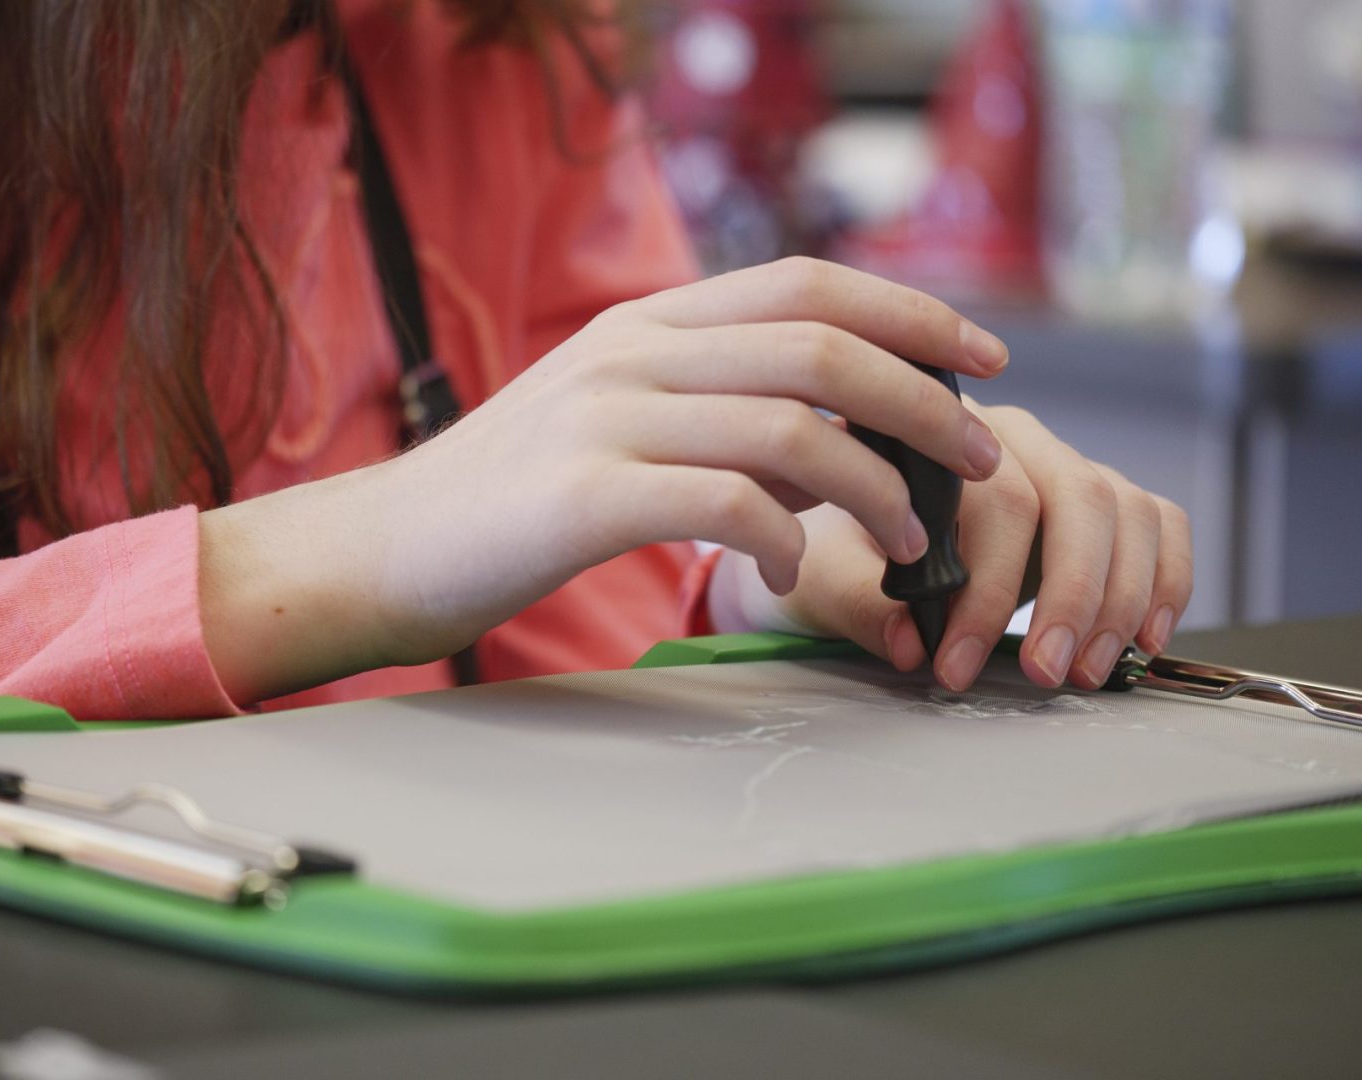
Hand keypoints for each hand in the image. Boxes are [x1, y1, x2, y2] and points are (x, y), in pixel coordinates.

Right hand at [198, 257, 1010, 701]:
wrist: (380, 549)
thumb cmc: (506, 500)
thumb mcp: (610, 421)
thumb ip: (709, 409)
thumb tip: (826, 433)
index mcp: (646, 323)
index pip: (807, 282)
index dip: (910, 310)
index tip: (981, 357)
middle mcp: (633, 352)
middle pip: (820, 344)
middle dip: (923, 400)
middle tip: (979, 458)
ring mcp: (605, 417)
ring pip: (790, 425)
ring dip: (875, 486)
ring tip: (908, 540)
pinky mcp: (583, 496)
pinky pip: (727, 503)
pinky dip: (785, 540)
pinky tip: (792, 573)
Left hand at [709, 402, 1193, 691]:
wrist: (842, 545)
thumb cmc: (833, 551)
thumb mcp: (823, 576)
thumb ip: (861, 605)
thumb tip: (912, 643)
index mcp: (940, 438)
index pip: (997, 500)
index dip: (988, 590)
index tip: (957, 666)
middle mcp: (1011, 439)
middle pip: (1078, 497)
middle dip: (1071, 596)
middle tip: (1045, 674)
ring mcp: (1063, 465)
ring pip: (1126, 510)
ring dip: (1119, 600)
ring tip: (1084, 673)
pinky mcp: (1100, 502)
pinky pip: (1159, 523)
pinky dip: (1165, 581)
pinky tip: (1142, 640)